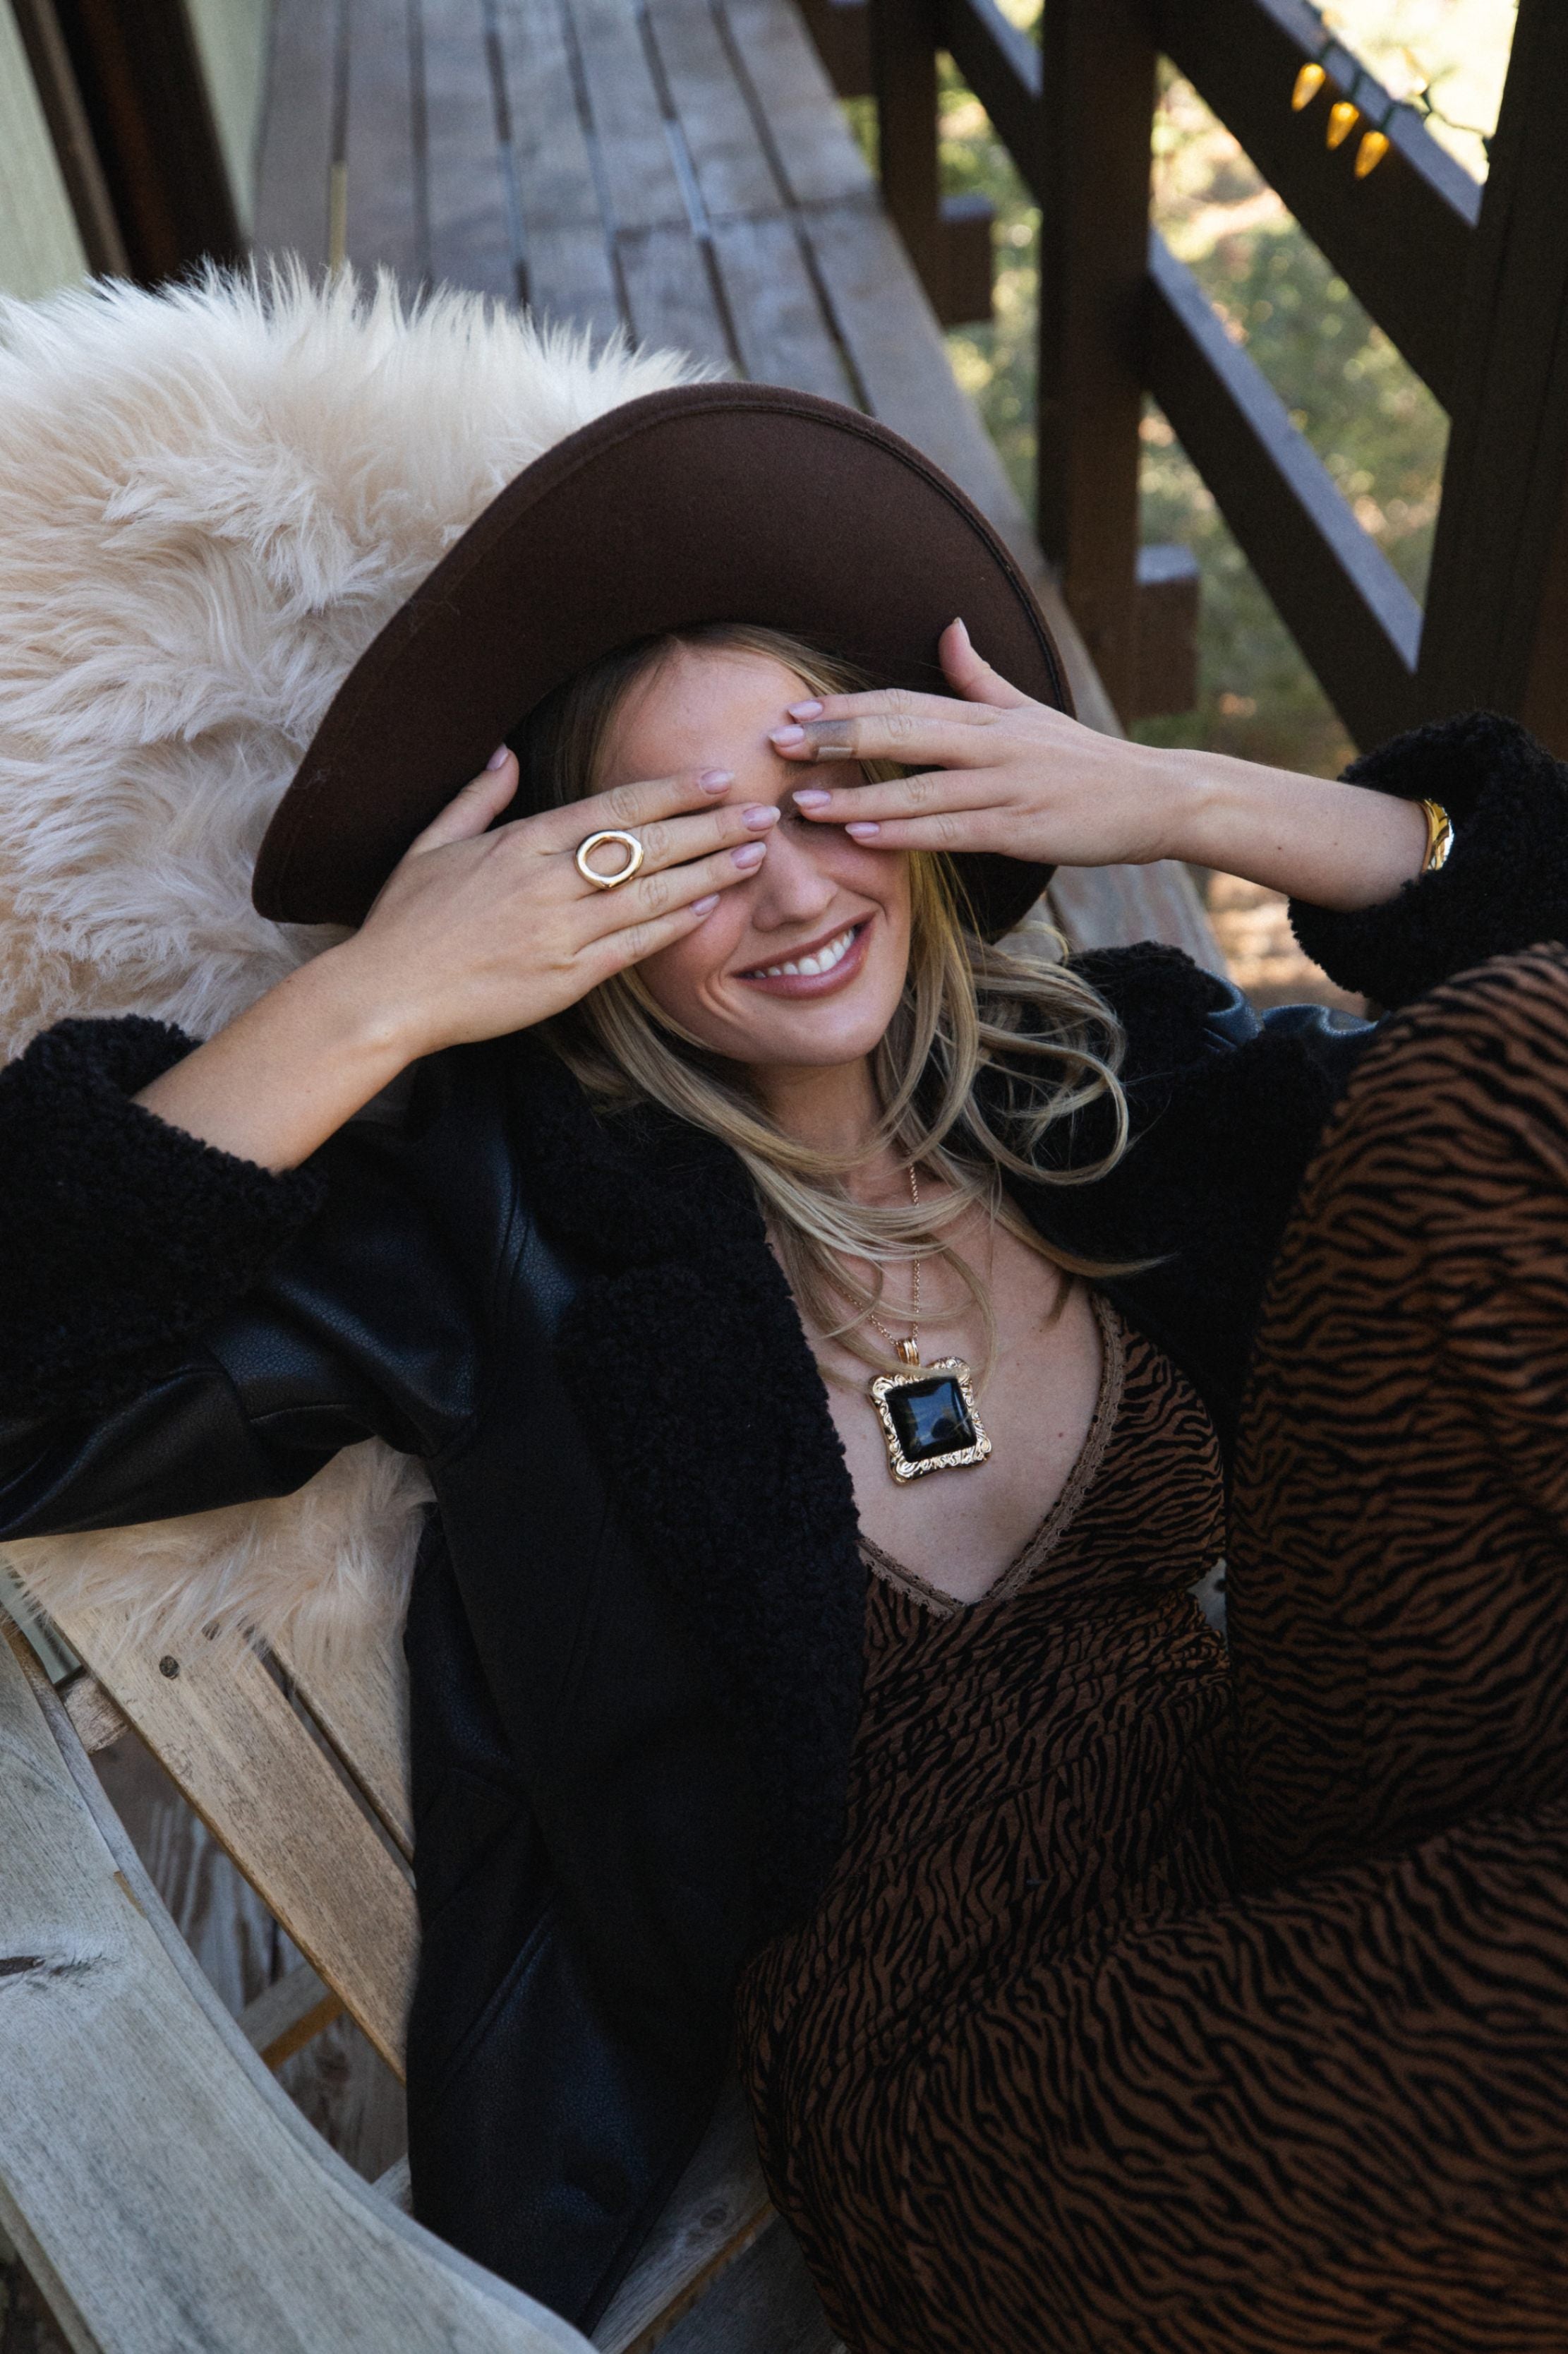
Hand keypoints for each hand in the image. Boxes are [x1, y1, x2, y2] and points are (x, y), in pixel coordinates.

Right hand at [134, 751, 775, 1169]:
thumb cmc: (404, 920)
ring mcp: (560, 931)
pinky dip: (672, 925)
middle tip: (764, 813)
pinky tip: (708, 907)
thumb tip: (504, 754)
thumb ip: (478, 798)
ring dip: (707, 871)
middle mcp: (548, 881)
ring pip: (651, 894)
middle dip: (711, 826)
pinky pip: (632, 946)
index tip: (716, 778)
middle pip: (647, 846)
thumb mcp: (432, 843)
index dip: (671, 791)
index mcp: (521, 843)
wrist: (387, 992)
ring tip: (754, 856)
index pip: (614, 807)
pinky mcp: (565, 977)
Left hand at [768, 619, 1193, 869]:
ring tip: (803, 802)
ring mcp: (1005, 786)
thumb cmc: (1084, 759)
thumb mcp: (1030, 709)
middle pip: (902, 732)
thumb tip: (946, 626)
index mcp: (987, 715)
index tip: (795, 713)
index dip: (848, 707)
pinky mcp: (1020, 829)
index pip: (904, 702)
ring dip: (857, 795)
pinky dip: (905, 832)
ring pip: (919, 788)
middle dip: (836, 739)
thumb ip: (978, 675)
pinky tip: (864, 835)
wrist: (1156, 797)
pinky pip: (952, 830)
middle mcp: (991, 743)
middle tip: (776, 745)